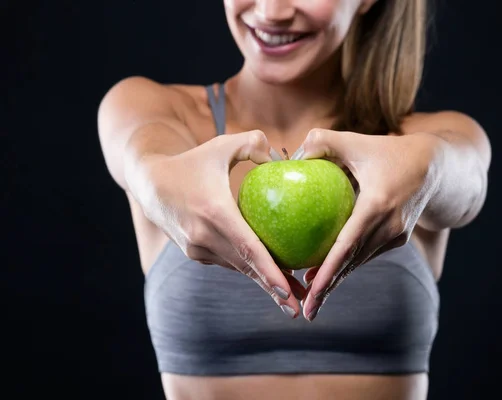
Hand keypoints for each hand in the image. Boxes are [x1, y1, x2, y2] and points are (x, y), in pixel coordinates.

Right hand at [140, 130, 305, 317]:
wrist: (150, 184)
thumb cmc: (192, 162)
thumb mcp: (222, 145)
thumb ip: (254, 144)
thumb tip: (283, 156)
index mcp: (214, 212)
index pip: (248, 249)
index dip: (269, 272)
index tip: (289, 290)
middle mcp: (203, 237)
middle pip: (246, 268)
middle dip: (273, 290)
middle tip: (299, 307)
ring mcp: (197, 248)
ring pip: (237, 268)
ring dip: (262, 283)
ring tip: (290, 296)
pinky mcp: (194, 253)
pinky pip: (227, 261)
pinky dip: (247, 269)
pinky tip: (267, 274)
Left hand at [295, 129, 443, 320]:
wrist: (435, 167)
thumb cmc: (389, 151)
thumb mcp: (356, 140)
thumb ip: (322, 141)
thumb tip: (291, 157)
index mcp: (378, 204)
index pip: (348, 244)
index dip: (329, 270)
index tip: (310, 290)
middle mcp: (390, 225)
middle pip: (353, 263)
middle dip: (329, 289)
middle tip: (306, 311)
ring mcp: (396, 234)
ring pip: (360, 262)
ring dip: (337, 280)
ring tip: (312, 297)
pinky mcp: (398, 237)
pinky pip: (368, 253)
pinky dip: (348, 264)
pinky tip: (327, 271)